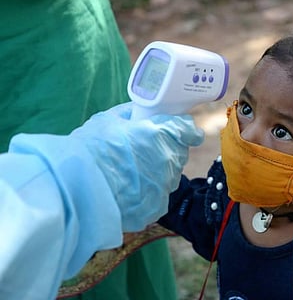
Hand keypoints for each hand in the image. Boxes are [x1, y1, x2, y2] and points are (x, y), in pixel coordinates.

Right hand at [71, 102, 203, 230]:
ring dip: (157, 172)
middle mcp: (170, 159)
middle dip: (165, 150)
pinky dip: (148, 193)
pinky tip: (128, 190)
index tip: (180, 131)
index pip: (189, 130)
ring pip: (169, 175)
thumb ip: (132, 113)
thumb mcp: (109, 119)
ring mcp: (166, 185)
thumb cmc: (91, 149)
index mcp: (163, 134)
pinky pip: (158, 196)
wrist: (77, 188)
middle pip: (178, 153)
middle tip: (142, 151)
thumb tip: (140, 112)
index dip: (184, 129)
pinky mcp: (158, 207)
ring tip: (130, 173)